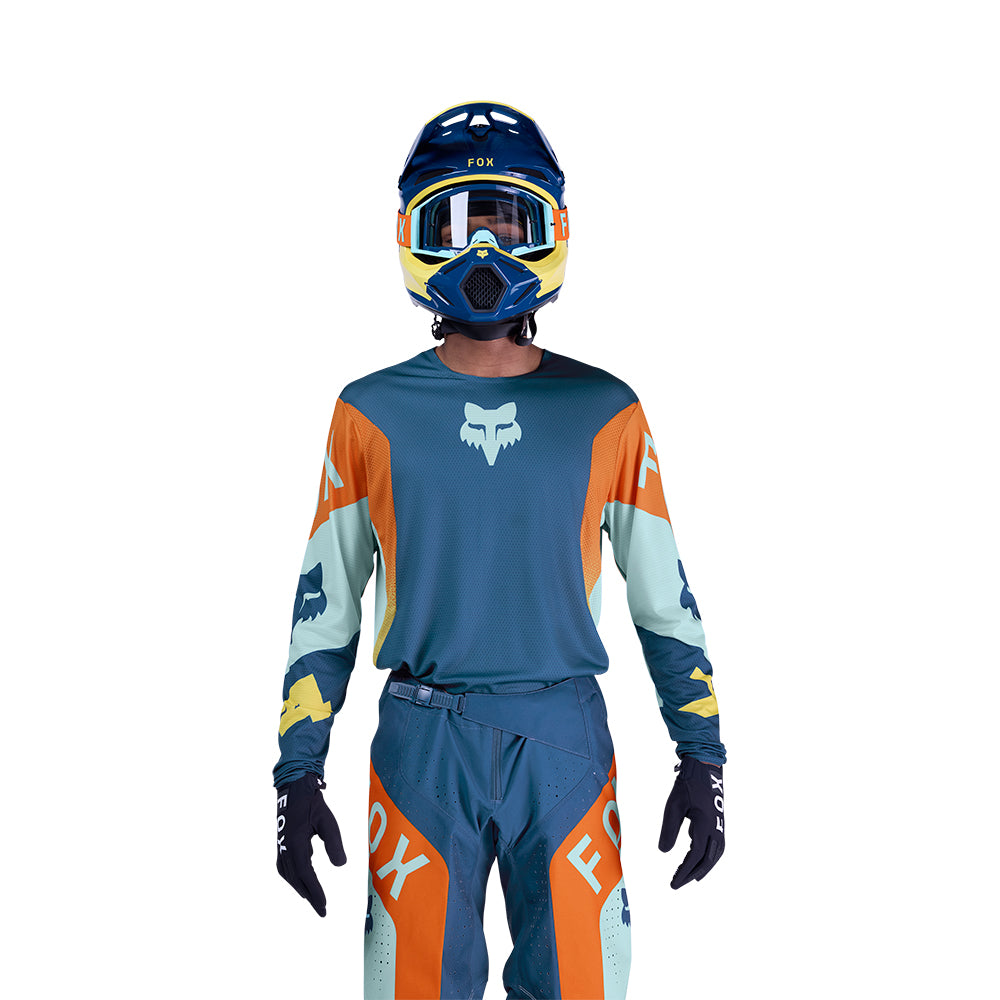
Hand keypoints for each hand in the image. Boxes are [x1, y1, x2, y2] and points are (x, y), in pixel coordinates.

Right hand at [276, 773, 346, 915]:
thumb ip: (334, 843)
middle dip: (310, 896)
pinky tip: (300, 881)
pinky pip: (285, 868)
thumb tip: (341, 866)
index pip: (307, 875)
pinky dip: (293, 879)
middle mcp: (286, 848)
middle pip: (297, 879)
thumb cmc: (312, 803)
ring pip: (289, 875)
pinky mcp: (281, 844)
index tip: (324, 906)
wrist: (295, 788)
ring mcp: (281, 847)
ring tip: (313, 899)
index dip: (316, 892)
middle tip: (322, 910)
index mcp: (296, 844)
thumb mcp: (327, 821)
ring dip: (301, 889)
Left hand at [658, 757, 724, 888]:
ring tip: (691, 877)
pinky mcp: (718, 823)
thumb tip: (663, 852)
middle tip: (677, 884)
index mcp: (705, 826)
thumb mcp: (673, 806)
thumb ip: (669, 829)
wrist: (704, 769)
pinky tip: (697, 857)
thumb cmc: (687, 785)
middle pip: (707, 860)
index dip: (684, 872)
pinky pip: (716, 846)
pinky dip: (708, 857)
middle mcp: (716, 829)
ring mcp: (720, 826)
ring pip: (715, 855)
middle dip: (692, 874)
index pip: (694, 856)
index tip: (673, 883)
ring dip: (703, 868)